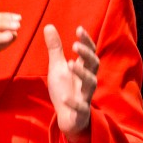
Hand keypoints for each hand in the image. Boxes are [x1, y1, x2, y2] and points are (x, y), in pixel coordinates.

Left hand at [44, 24, 97, 141]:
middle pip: (94, 65)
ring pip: (91, 83)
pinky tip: (65, 97)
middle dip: (86, 54)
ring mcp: (85, 95)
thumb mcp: (57, 67)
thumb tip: (49, 26)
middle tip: (75, 45)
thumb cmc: (65, 89)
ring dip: (82, 74)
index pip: (89, 52)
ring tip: (70, 64)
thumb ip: (55, 48)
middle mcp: (87, 80)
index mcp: (83, 69)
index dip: (86, 41)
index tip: (79, 29)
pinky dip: (73, 102)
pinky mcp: (81, 111)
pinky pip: (80, 106)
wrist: (67, 116)